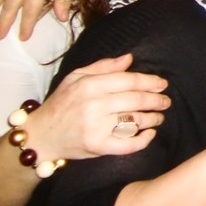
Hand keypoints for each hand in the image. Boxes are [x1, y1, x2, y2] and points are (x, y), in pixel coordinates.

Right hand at [25, 54, 169, 160]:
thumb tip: (129, 58)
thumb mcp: (76, 77)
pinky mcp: (97, 146)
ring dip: (153, 119)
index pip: (129, 81)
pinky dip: (143, 140)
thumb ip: (104, 67)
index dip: (150, 82)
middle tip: (166, 101)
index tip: (163, 84)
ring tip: (159, 116)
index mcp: (90, 85)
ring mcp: (96, 127)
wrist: (40, 136)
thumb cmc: (61, 103)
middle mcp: (94, 105)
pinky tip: (150, 134)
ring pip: (135, 121)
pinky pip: (128, 144)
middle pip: (136, 100)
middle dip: (156, 100)